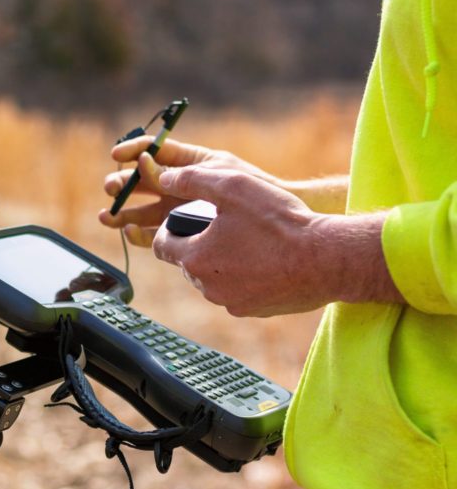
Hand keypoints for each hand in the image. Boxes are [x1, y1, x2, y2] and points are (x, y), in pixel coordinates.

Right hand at [99, 136, 284, 245]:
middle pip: (143, 183)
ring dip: (123, 213)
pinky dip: (140, 234)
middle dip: (122, 185)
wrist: (284, 226)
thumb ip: (182, 172)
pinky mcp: (186, 234)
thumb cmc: (258, 192)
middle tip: (109, 188)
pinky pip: (156, 234)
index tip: (117, 155)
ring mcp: (183, 211)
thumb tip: (146, 167)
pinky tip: (128, 232)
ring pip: (145, 211)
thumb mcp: (219, 175)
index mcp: (192, 162)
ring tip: (107, 218)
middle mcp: (184, 186)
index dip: (133, 150)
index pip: (155, 150)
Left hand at [151, 166, 402, 316]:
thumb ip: (192, 179)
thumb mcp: (232, 186)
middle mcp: (207, 286)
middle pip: (187, 262)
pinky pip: (237, 291)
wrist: (326, 259)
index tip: (189, 217)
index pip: (162, 245)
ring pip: (212, 278)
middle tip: (225, 225)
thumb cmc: (278, 222)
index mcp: (195, 258)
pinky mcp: (253, 311)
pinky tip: (265, 260)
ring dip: (220, 261)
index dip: (171, 228)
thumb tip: (165, 178)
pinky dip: (243, 277)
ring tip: (248, 241)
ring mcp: (231, 302)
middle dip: (198, 243)